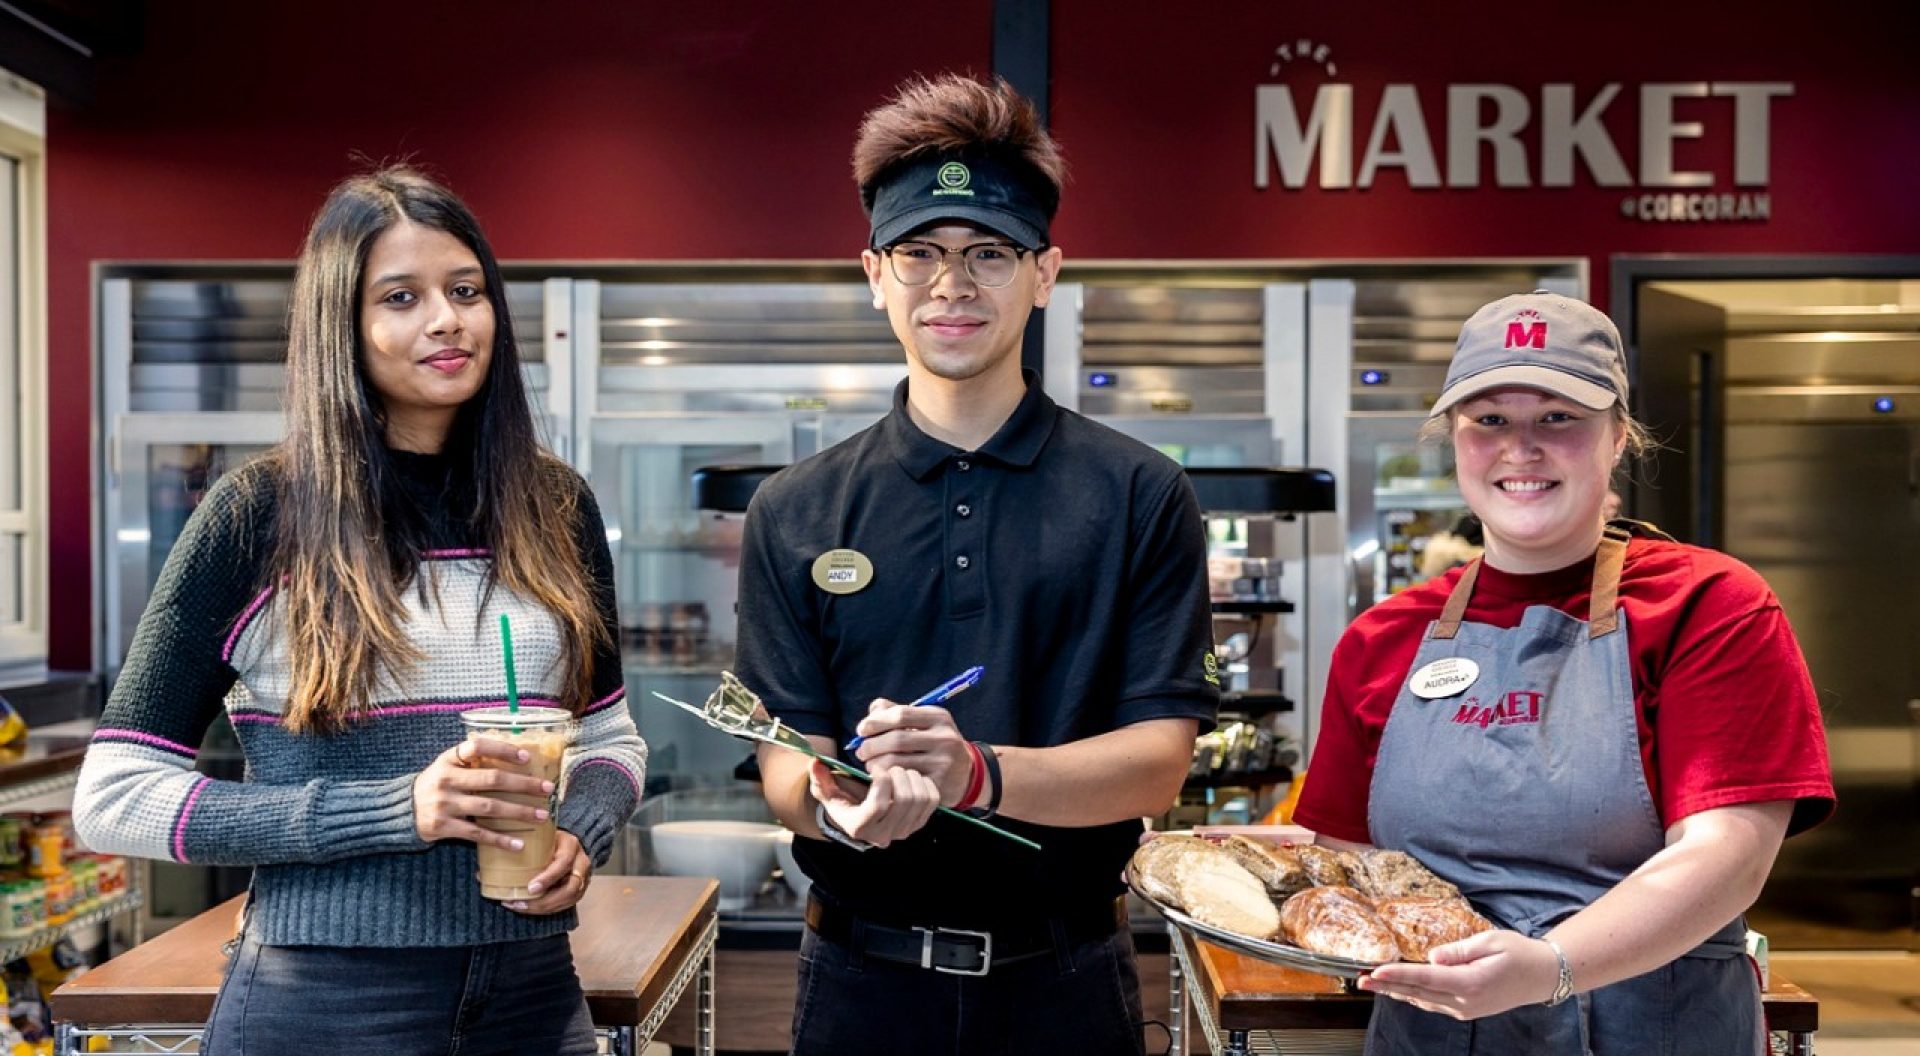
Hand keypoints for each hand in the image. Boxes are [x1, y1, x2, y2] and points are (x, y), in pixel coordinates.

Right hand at [412, 737, 555, 848]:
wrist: (400, 811)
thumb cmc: (435, 785)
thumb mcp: (446, 766)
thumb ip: (472, 762)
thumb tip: (517, 757)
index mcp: (448, 759)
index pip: (477, 747)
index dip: (503, 750)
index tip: (527, 757)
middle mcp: (446, 779)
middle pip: (492, 779)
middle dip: (523, 784)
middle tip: (548, 788)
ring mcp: (444, 804)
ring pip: (489, 807)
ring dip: (519, 812)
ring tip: (542, 816)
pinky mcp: (443, 827)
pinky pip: (477, 833)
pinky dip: (499, 840)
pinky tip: (519, 844)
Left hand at [503, 830, 591, 914]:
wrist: (562, 842)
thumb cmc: (545, 839)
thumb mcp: (539, 836)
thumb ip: (526, 846)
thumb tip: (491, 864)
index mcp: (571, 845)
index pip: (563, 863)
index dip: (548, 878)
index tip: (530, 888)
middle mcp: (581, 862)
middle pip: (571, 887)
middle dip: (546, 900)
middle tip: (521, 904)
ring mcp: (583, 877)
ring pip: (570, 899)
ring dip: (544, 907)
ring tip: (520, 907)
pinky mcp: (579, 889)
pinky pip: (566, 904)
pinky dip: (547, 909)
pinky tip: (528, 908)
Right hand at [809, 758, 938, 846]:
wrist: (857, 815)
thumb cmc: (842, 800)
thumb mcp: (825, 790)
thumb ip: (819, 778)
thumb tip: (815, 763)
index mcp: (860, 827)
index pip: (878, 804)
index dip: (881, 780)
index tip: (875, 768)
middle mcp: (884, 835)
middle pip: (903, 800)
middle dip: (898, 775)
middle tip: (890, 767)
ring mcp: (904, 831)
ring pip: (920, 799)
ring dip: (912, 778)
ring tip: (900, 770)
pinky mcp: (918, 823)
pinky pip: (932, 800)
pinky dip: (926, 783)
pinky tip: (912, 777)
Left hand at [849, 698, 974, 806]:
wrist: (965, 774)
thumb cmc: (935, 744)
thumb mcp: (923, 723)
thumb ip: (896, 712)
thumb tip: (872, 711)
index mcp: (939, 717)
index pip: (901, 715)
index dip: (876, 722)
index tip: (861, 730)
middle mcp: (944, 737)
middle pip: (896, 739)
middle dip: (871, 746)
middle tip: (861, 752)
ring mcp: (943, 762)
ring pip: (895, 762)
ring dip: (874, 764)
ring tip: (870, 765)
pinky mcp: (937, 784)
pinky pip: (901, 781)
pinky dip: (886, 779)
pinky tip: (883, 778)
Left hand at [1357, 930, 1561, 1019]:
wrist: (1543, 976)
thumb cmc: (1519, 953)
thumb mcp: (1490, 941)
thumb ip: (1458, 950)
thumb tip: (1431, 957)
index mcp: (1470, 983)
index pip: (1425, 978)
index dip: (1398, 975)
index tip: (1375, 971)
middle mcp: (1465, 1001)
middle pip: (1418, 993)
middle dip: (1387, 986)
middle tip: (1360, 980)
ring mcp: (1465, 1009)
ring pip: (1423, 1001)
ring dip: (1396, 992)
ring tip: (1372, 985)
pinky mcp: (1467, 1010)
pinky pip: (1434, 1004)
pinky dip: (1413, 997)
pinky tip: (1400, 991)